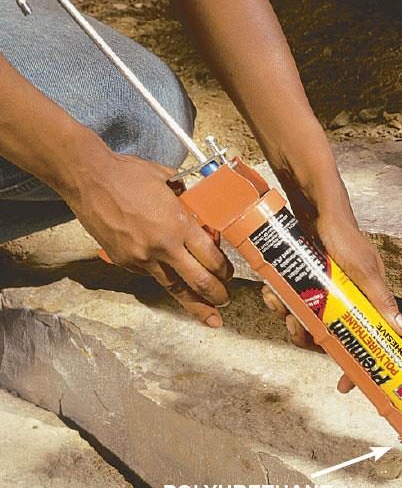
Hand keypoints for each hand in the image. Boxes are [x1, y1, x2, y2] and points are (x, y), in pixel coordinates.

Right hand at [65, 150, 232, 325]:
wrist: (87, 178)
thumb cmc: (127, 174)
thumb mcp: (170, 182)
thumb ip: (189, 200)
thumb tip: (202, 210)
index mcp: (179, 225)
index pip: (212, 259)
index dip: (225, 272)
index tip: (228, 275)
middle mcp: (162, 246)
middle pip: (198, 282)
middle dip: (215, 297)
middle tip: (224, 303)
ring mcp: (141, 257)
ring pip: (173, 287)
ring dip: (192, 301)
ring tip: (206, 312)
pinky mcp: (124, 261)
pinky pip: (151, 275)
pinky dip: (163, 277)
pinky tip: (171, 278)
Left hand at [262, 148, 401, 392]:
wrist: (307, 191)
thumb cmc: (339, 225)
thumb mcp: (359, 265)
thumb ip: (379, 296)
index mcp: (367, 295)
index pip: (368, 338)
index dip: (357, 364)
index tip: (346, 384)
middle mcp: (346, 293)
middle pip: (329, 334)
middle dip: (309, 335)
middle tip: (296, 327)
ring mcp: (322, 284)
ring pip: (305, 317)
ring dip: (288, 315)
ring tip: (277, 301)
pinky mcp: (301, 273)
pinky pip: (289, 298)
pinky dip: (279, 297)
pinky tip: (271, 287)